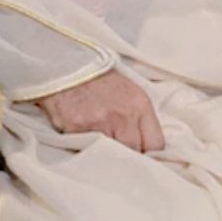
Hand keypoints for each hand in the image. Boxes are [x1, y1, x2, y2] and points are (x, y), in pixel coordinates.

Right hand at [33, 70, 164, 152]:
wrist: (65, 65)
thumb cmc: (98, 80)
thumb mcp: (129, 92)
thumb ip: (140, 119)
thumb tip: (147, 149)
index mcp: (139, 105)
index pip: (156, 145)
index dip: (148, 154)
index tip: (140, 155)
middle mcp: (122, 116)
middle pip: (133, 152)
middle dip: (127, 155)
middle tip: (118, 153)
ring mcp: (99, 123)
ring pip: (110, 154)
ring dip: (105, 154)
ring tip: (98, 145)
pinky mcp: (76, 128)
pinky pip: (85, 148)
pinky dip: (83, 146)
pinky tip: (80, 135)